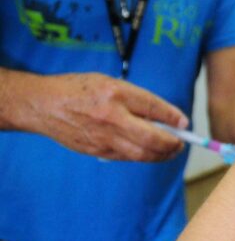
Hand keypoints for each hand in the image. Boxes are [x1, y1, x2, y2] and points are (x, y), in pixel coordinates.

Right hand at [19, 73, 187, 160]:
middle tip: (181, 143)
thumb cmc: (79, 89)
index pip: (153, 107)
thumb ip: (136, 99)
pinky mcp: (97, 151)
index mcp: (116, 93)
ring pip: (142, 154)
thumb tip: (163, 117)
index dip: (173, 117)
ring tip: (171, 150)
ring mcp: (103, 137)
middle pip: (152, 138)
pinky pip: (127, 157)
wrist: (43, 105)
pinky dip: (143, 156)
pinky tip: (150, 152)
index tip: (185, 123)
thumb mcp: (110, 83)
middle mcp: (111, 117)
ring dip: (161, 155)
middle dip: (172, 144)